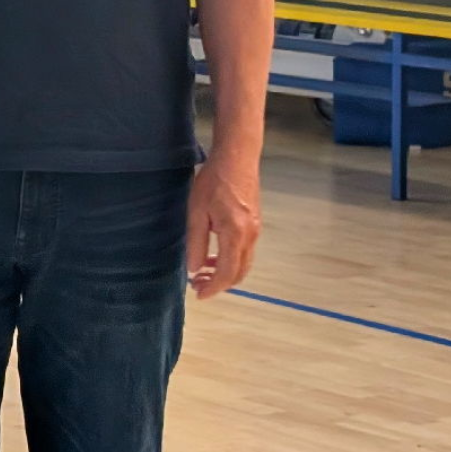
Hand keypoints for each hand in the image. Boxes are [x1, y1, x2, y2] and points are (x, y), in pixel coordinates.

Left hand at [186, 154, 259, 300]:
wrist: (237, 157)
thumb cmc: (213, 181)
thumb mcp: (197, 211)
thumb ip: (196, 242)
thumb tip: (195, 268)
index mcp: (236, 235)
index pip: (227, 273)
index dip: (213, 288)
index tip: (198, 294)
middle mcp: (250, 236)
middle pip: (239, 273)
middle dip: (219, 283)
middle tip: (197, 284)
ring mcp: (256, 230)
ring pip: (243, 263)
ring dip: (225, 272)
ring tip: (203, 270)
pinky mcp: (255, 223)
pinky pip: (245, 251)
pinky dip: (231, 259)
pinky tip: (214, 253)